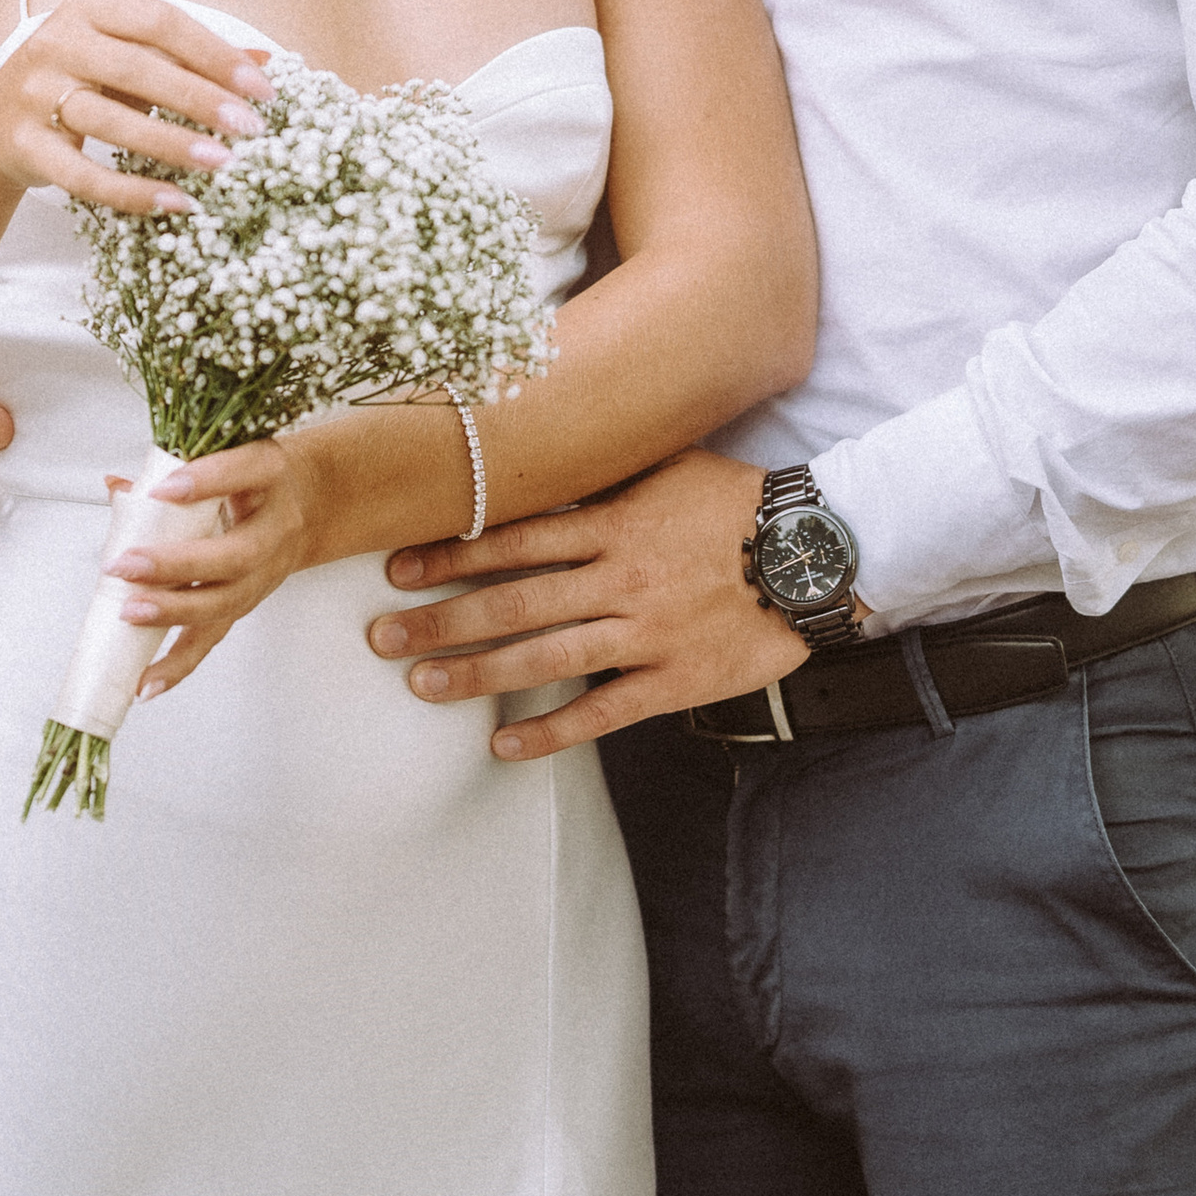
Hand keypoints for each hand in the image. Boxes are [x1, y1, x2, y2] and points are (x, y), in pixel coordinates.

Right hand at [0, 0, 271, 220]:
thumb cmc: (82, 79)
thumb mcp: (131, 55)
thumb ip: (191, 56)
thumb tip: (268, 61)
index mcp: (89, 5)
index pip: (162, 22)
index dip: (215, 55)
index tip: (263, 89)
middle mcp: (56, 40)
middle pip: (137, 68)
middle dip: (200, 99)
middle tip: (251, 129)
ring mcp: (33, 93)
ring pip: (108, 121)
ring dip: (170, 144)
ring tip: (222, 164)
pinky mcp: (23, 145)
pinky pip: (81, 174)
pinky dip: (129, 191)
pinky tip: (175, 202)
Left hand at [100, 436, 325, 695]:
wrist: (308, 505)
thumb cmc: (253, 478)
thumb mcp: (227, 456)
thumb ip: (171, 468)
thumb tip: (117, 487)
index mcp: (269, 473)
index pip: (245, 471)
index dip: (208, 481)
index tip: (162, 490)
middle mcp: (274, 527)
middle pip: (235, 555)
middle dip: (177, 565)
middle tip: (127, 565)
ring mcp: (264, 572)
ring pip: (226, 602)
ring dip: (174, 612)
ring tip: (130, 613)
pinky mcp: (246, 604)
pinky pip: (213, 638)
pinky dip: (178, 664)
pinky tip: (147, 681)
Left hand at [366, 450, 802, 760]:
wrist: (816, 551)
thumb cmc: (734, 502)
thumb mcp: (665, 466)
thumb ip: (602, 471)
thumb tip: (538, 452)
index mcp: (613, 523)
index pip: (514, 539)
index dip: (449, 554)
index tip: (396, 567)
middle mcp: (620, 577)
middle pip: (512, 602)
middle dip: (439, 620)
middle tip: (380, 638)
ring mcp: (646, 631)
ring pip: (545, 656)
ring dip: (475, 673)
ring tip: (420, 687)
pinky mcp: (675, 678)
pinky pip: (603, 711)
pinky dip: (550, 730)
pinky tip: (502, 743)